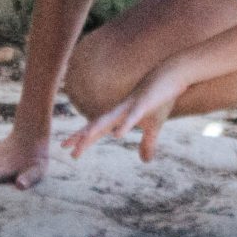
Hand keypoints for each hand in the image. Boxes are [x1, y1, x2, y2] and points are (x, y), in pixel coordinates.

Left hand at [62, 62, 189, 162]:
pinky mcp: (144, 104)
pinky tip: (118, 135)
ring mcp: (130, 106)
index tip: (68, 150)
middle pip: (96, 125)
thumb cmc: (160, 99)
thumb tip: (145, 161)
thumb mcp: (155, 126)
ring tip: (83, 140)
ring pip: (109, 120)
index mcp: (120, 116)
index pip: (97, 129)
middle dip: (81, 136)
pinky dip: (124, 126)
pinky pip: (132, 117)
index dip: (82, 139)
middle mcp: (120, 110)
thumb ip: (148, 143)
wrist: (172, 75)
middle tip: (64, 147)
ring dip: (96, 129)